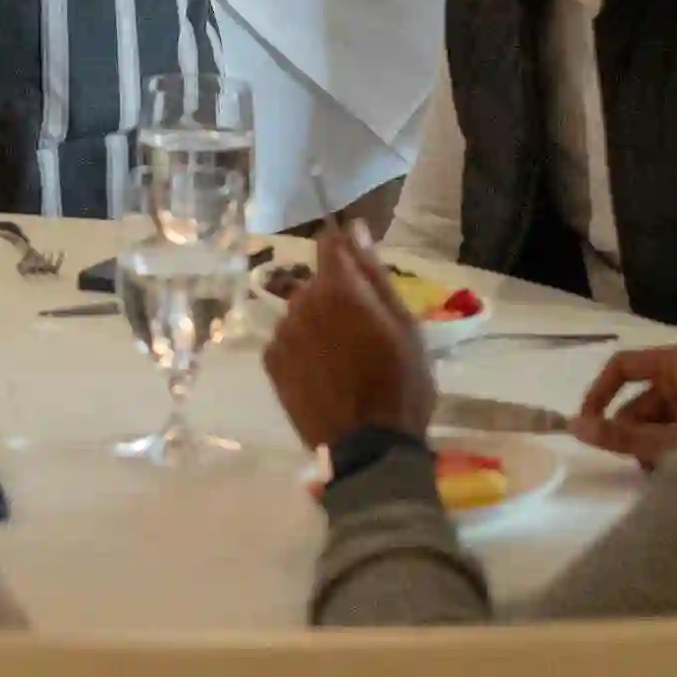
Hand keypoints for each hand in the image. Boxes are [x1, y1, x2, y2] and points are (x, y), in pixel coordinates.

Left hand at [262, 223, 434, 450]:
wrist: (369, 447)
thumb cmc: (400, 384)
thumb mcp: (405, 326)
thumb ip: (374, 273)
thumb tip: (355, 229)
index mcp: (339, 287)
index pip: (330, 244)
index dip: (345, 251)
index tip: (360, 270)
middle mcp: (301, 302)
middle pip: (317, 283)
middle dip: (337, 295)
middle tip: (364, 332)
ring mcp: (282, 333)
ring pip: (301, 313)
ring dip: (318, 324)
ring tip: (344, 359)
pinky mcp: (271, 363)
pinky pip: (288, 340)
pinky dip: (303, 349)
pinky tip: (323, 374)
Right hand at [570, 341, 676, 470]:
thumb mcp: (671, 442)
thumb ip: (623, 437)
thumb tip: (576, 427)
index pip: (625, 366)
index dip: (599, 396)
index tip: (588, 430)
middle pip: (647, 398)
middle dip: (637, 434)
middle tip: (642, 467)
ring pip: (667, 417)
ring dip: (658, 447)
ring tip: (674, 477)